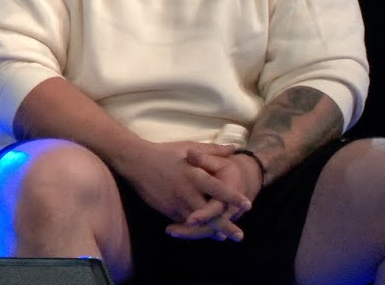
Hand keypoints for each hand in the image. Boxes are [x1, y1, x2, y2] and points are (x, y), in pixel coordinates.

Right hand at [118, 141, 250, 240]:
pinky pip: (183, 222)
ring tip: (223, 237)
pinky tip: (203, 231)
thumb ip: (213, 150)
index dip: (233, 198)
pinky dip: (194, 228)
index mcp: (194, 174)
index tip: (248, 205)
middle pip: (209, 213)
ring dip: (210, 231)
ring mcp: (175, 202)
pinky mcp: (166, 209)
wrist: (136, 161)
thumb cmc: (165, 152)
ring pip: (196, 222)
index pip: (218, 188)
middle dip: (225, 225)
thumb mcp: (189, 147)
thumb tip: (234, 148)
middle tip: (239, 235)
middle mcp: (186, 190)